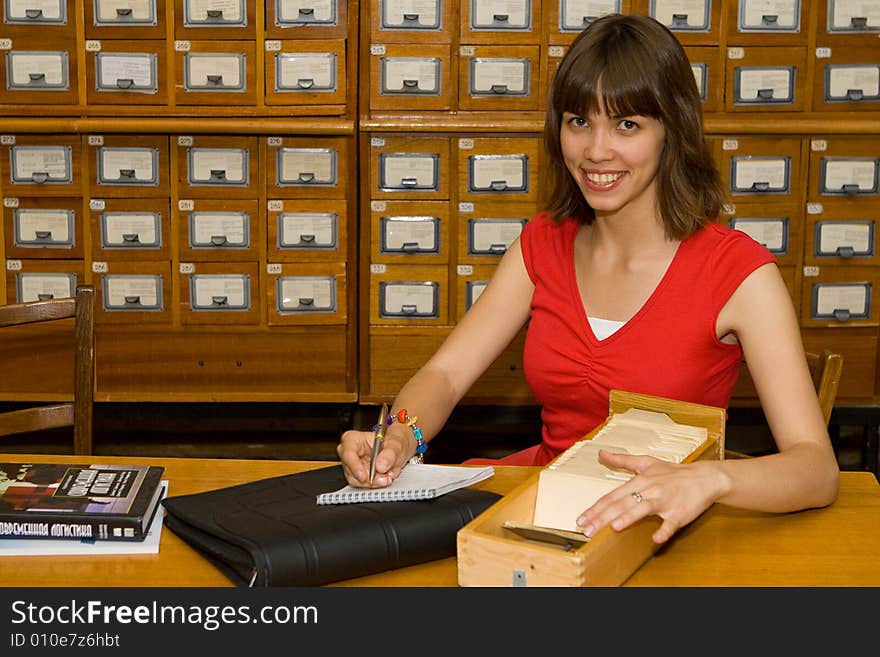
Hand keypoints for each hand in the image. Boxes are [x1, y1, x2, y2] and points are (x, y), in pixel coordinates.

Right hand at [337, 427, 412, 487]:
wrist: (396, 451)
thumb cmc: (392, 443)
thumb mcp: (396, 444)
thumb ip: (389, 454)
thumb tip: (380, 466)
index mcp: (352, 440)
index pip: (348, 454)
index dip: (355, 467)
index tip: (364, 476)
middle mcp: (349, 453)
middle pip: (351, 470)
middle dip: (368, 478)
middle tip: (384, 479)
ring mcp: (352, 466)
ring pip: (356, 480)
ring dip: (373, 482)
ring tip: (387, 477)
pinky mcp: (357, 477)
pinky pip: (362, 485)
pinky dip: (375, 484)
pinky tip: (384, 479)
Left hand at [575, 449, 724, 543]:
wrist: (704, 478)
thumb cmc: (673, 472)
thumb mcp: (646, 463)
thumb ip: (622, 460)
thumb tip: (601, 453)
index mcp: (639, 481)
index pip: (612, 496)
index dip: (595, 508)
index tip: (581, 519)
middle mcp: (649, 490)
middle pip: (621, 504)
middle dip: (602, 518)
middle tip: (587, 530)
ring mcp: (664, 502)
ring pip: (643, 509)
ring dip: (629, 518)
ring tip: (614, 527)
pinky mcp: (679, 513)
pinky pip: (671, 523)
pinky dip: (664, 530)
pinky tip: (656, 538)